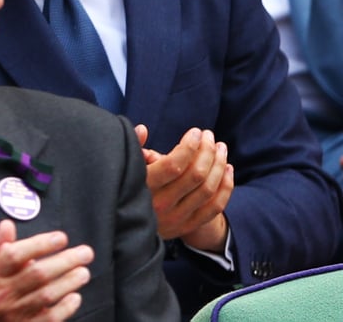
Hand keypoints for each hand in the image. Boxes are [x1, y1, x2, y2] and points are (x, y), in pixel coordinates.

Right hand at [0, 220, 92, 321]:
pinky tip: (74, 297)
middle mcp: (2, 293)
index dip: (39, 244)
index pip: (14, 255)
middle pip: (36, 274)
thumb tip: (8, 225)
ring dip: (68, 282)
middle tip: (84, 253)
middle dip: (64, 261)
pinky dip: (64, 308)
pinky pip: (49, 319)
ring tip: (83, 272)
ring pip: (46, 295)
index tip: (60, 238)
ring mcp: (14, 313)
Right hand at [135, 125, 233, 250]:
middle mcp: (161, 205)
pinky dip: (225, 187)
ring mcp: (176, 218)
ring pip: (207, 189)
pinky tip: (228, 168)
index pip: (174, 165)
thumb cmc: (130, 186)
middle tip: (209, 136)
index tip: (195, 132)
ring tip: (221, 147)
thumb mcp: (127, 166)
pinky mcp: (187, 226)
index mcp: (146, 187)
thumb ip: (134, 147)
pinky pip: (215, 207)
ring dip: (219, 165)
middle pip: (196, 175)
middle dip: (207, 151)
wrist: (129, 226)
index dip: (189, 146)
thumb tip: (143, 129)